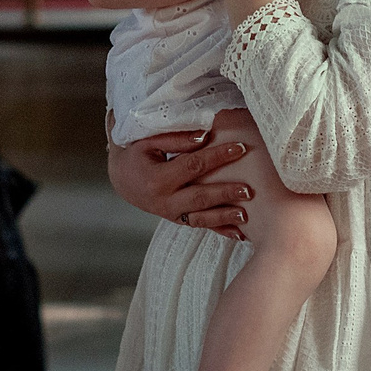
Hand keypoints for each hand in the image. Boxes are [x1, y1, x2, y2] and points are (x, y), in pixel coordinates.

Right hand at [108, 127, 253, 241]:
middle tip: (249, 189)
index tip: (240, 148)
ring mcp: (170, 214)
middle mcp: (164, 201)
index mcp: (157, 179)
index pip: (193, 166)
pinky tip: (239, 233)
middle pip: (200, 197)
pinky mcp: (177, 220)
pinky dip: (220, 230)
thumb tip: (205, 136)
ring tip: (246, 215)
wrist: (121, 179)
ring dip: (224, 217)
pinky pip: (200, 226)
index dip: (217, 156)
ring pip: (201, 218)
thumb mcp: (149, 142)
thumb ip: (176, 139)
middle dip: (225, 193)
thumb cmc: (136, 155)